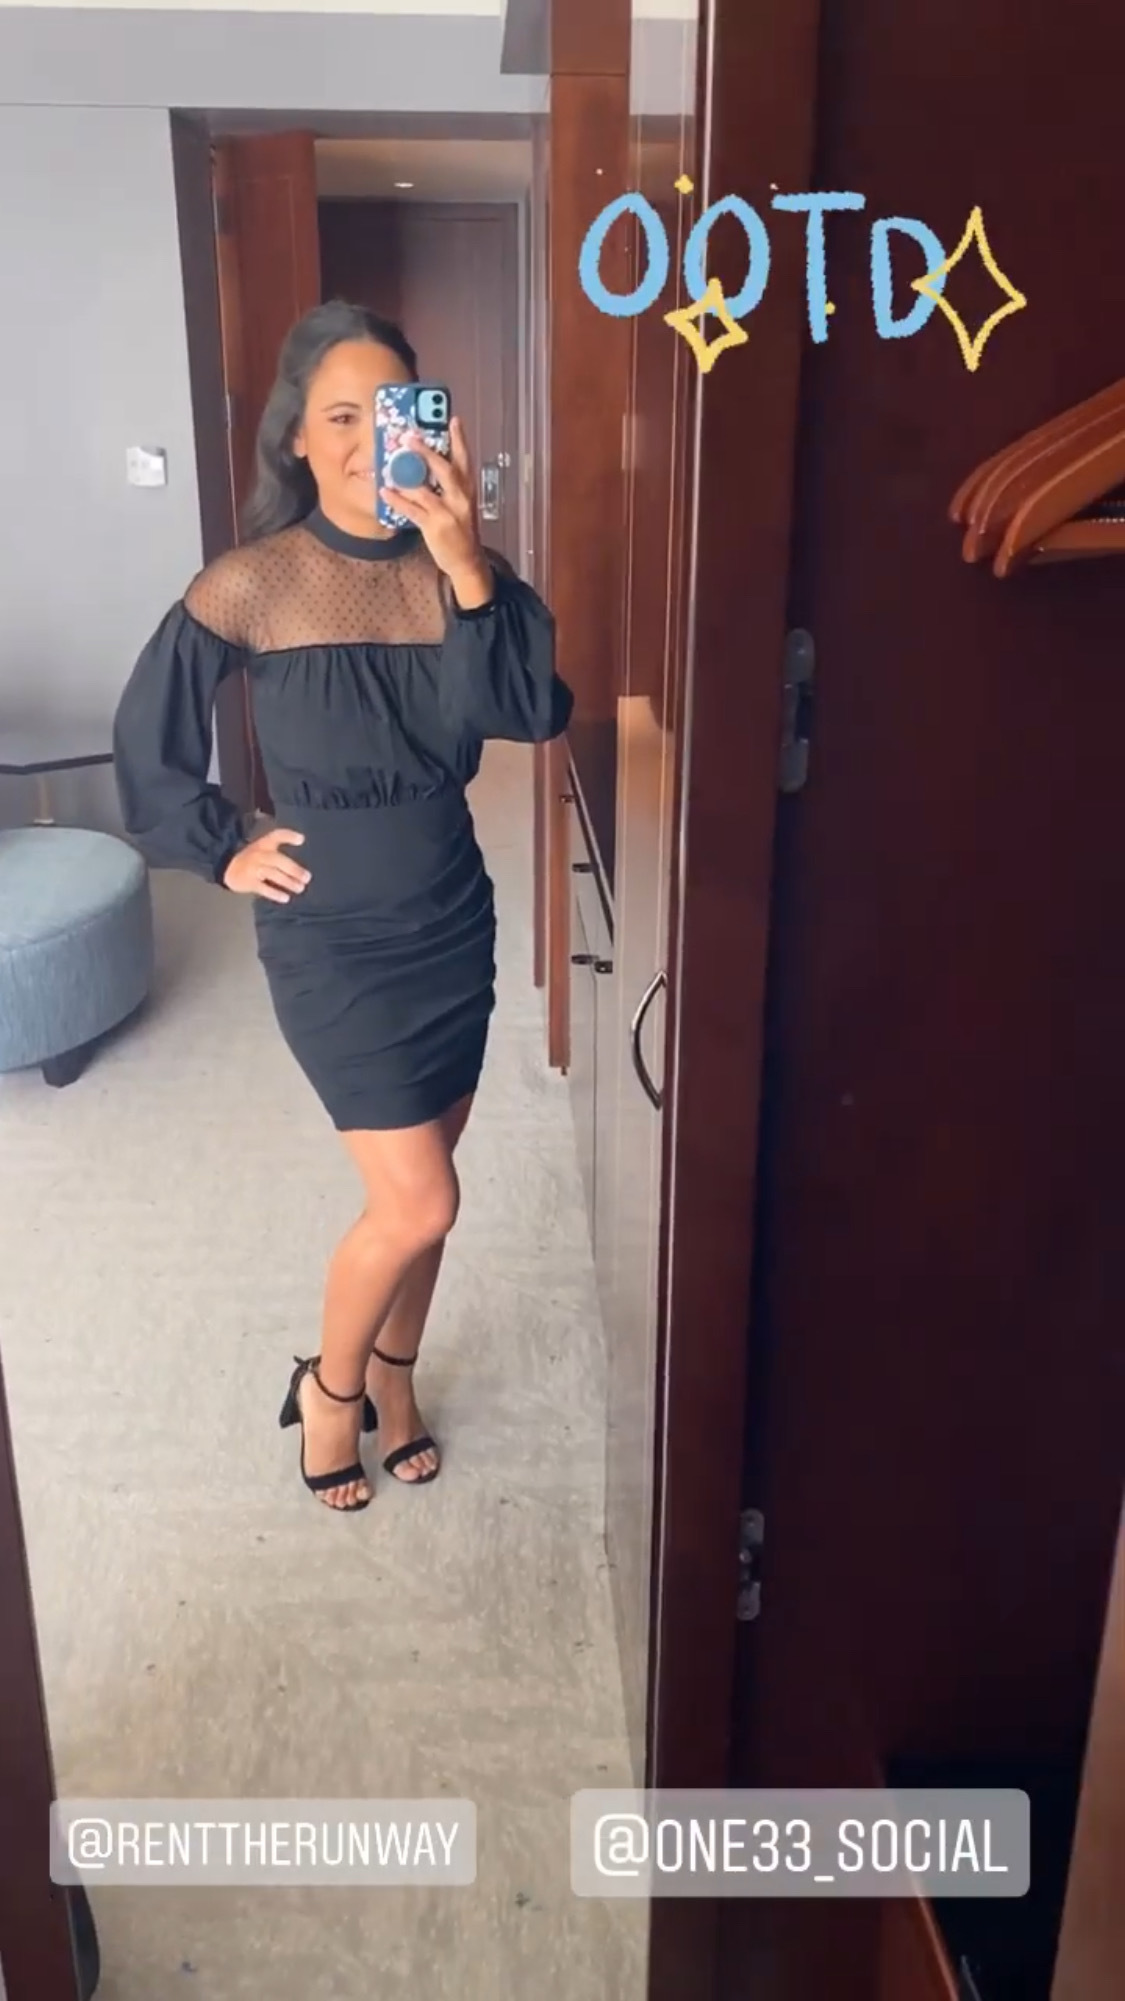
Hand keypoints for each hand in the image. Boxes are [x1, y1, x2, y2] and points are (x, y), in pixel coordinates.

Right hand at [223, 829, 309, 903]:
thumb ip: (281, 843)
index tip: (301, 839)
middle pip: (277, 860)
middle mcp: (259, 854)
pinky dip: (274, 893)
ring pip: (272, 874)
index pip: (276, 835)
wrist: (228, 868)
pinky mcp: (248, 882)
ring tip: (300, 888)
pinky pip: (263, 888)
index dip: (288, 836)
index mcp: (264, 844)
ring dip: (287, 882)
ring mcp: (253, 868)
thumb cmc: (253, 858)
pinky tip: (285, 898)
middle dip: (293, 869)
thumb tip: (302, 841)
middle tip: (307, 878)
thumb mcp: (264, 846)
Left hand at [381, 417, 493, 605]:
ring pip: (425, 490)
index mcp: (468, 489)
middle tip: (410, 437)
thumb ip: (449, 485)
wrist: (467, 561)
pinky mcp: (434, 527)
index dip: (460, 439)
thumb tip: (426, 465)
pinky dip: (397, 500)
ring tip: (390, 464)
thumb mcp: (461, 503)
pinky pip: (412, 510)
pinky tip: (385, 491)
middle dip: (427, 452)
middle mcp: (460, 498)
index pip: (465, 459)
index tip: (454, 419)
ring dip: (406, 476)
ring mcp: (448, 513)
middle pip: (445, 469)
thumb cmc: (461, 529)